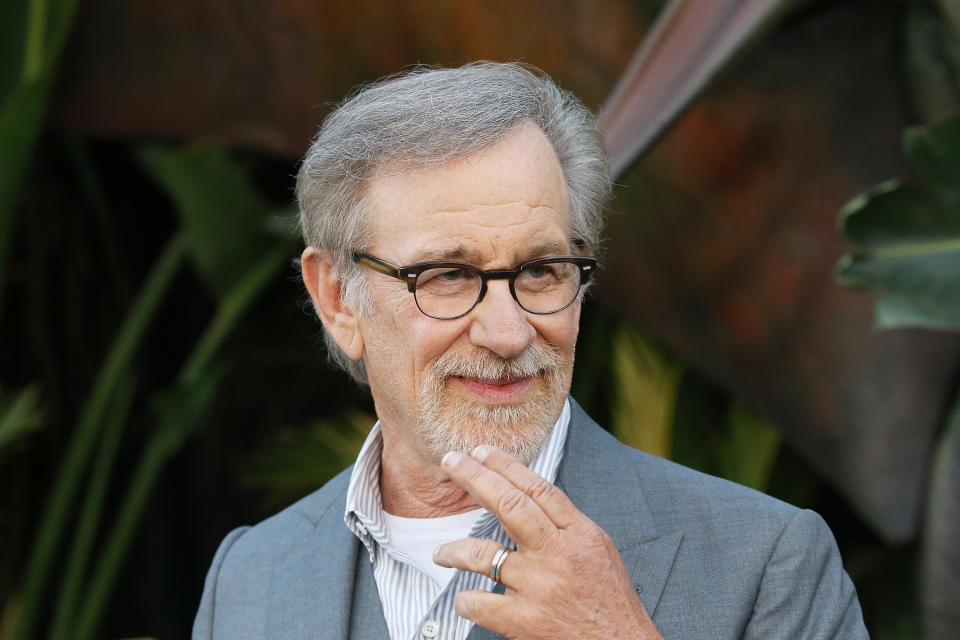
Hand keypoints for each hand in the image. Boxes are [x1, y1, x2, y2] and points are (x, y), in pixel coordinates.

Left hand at [433, 445, 662, 639]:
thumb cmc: (609, 600)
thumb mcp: (598, 550)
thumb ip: (565, 525)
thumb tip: (527, 497)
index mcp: (580, 534)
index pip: (538, 488)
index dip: (506, 465)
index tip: (481, 452)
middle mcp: (559, 555)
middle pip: (509, 505)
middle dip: (475, 478)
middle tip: (451, 463)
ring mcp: (541, 587)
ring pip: (484, 554)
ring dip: (455, 550)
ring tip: (440, 553)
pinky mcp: (526, 621)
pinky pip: (481, 603)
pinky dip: (466, 600)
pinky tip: (464, 599)